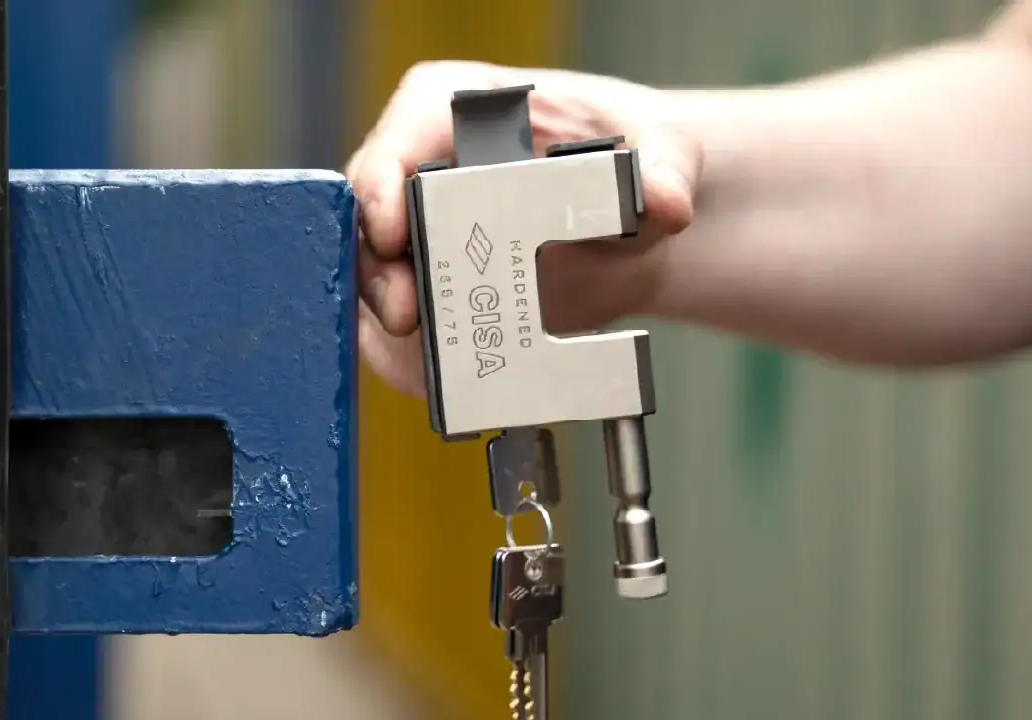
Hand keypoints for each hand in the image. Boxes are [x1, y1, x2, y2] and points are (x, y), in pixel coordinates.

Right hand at [346, 61, 701, 396]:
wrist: (631, 229)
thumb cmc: (629, 156)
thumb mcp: (656, 150)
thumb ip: (662, 170)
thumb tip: (664, 202)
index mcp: (453, 109)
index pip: (397, 138)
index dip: (381, 184)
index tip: (393, 232)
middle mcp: (417, 172)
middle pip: (367, 223)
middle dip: (380, 275)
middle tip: (407, 315)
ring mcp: (414, 238)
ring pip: (375, 288)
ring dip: (392, 332)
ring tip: (432, 369)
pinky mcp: (425, 295)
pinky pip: (397, 337)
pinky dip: (413, 365)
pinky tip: (446, 385)